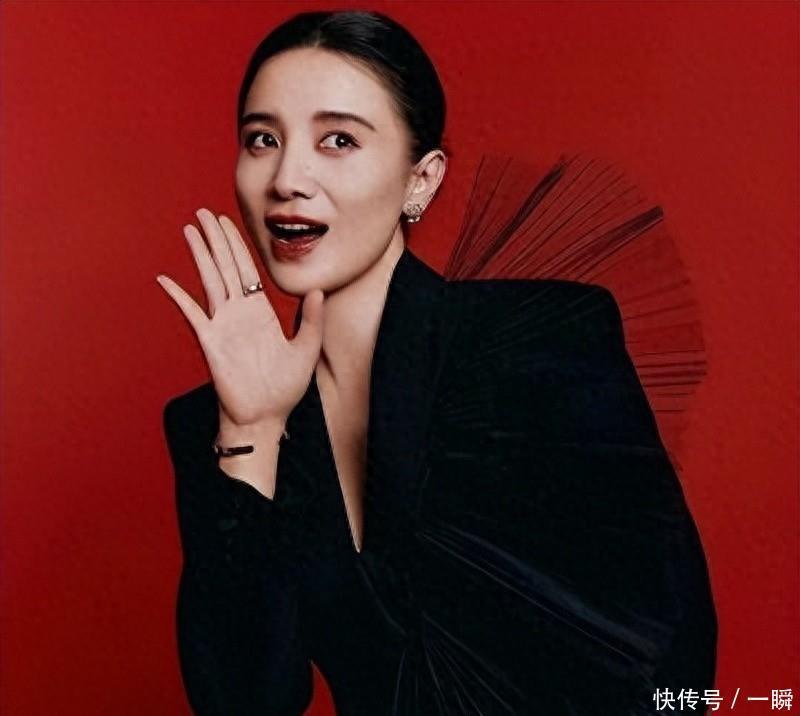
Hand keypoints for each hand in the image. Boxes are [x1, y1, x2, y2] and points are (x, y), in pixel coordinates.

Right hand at [157, 208, 323, 428]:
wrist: (265, 418)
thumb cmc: (284, 389)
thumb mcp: (306, 349)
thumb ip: (312, 319)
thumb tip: (318, 289)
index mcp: (260, 313)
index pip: (247, 270)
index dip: (238, 245)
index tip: (228, 222)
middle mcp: (239, 314)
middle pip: (226, 267)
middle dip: (216, 239)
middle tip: (204, 212)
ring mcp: (222, 326)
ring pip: (210, 281)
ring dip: (200, 255)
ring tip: (190, 230)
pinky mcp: (210, 343)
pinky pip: (192, 315)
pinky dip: (179, 297)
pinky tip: (166, 280)